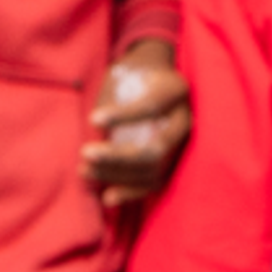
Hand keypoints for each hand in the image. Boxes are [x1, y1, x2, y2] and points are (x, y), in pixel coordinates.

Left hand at [83, 39, 189, 208]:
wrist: (156, 80)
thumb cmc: (134, 74)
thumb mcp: (124, 74)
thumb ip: (113, 98)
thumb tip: (96, 132)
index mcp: (176, 90)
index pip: (152, 106)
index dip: (123, 115)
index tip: (92, 118)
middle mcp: (186, 120)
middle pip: (156, 147)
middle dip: (118, 156)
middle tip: (85, 153)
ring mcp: (183, 145)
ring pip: (154, 169)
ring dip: (117, 174)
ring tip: (84, 170)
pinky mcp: (174, 163)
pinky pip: (155, 183)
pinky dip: (131, 193)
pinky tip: (107, 197)